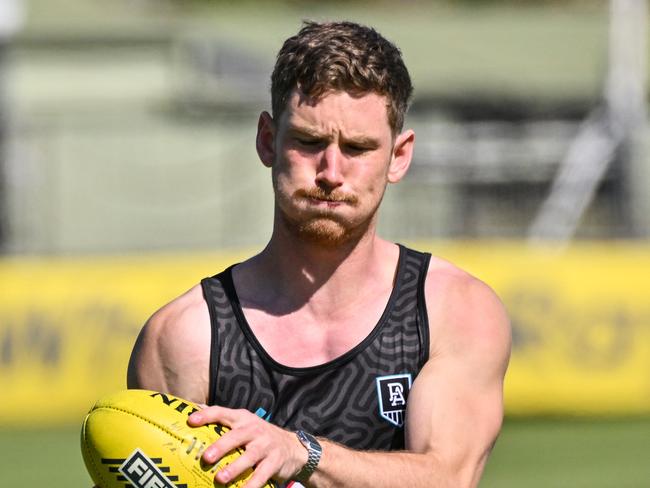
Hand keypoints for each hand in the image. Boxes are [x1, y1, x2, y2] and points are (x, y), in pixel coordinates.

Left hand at [187, 406, 307, 487]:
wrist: (292, 447)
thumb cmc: (259, 436)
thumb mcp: (244, 423)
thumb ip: (223, 419)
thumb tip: (195, 409)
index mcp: (242, 419)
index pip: (222, 413)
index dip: (207, 415)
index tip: (191, 421)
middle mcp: (254, 429)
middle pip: (236, 436)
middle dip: (221, 446)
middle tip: (206, 457)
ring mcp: (266, 445)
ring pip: (249, 456)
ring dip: (234, 468)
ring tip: (220, 478)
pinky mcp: (274, 461)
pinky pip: (261, 475)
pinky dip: (251, 485)